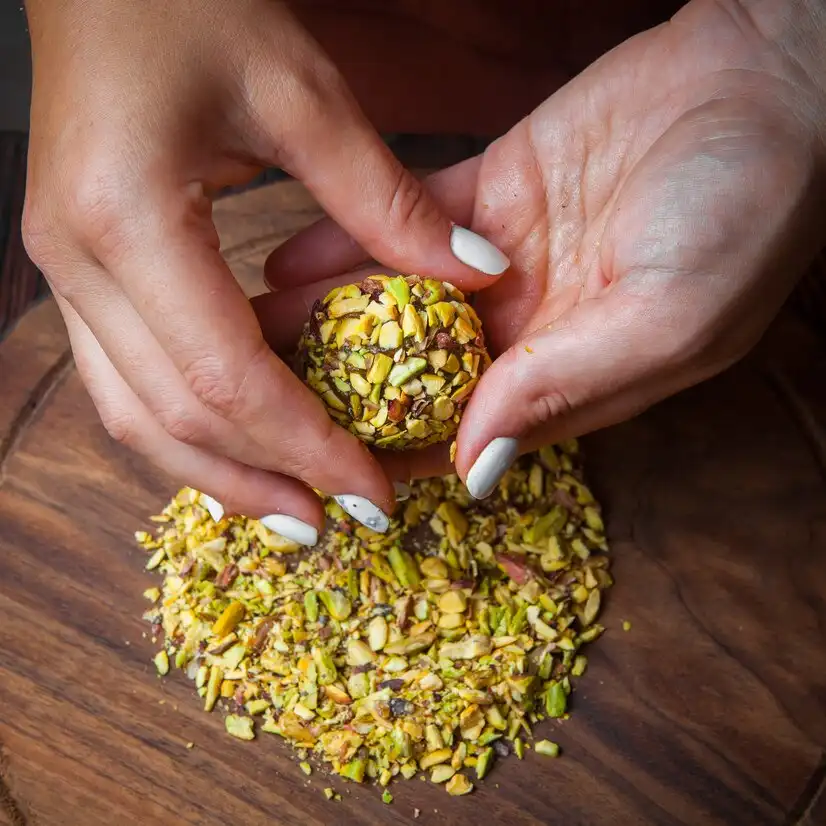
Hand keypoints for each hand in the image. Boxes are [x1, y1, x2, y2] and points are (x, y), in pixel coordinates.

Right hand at [22, 0, 506, 537]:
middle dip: (260, 483)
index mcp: (130, 220)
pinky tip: (245, 446)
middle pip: (170, 419)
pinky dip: (189, 425)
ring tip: (294, 510)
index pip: (227, 379)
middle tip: (335, 525)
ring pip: (134, 414)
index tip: (373, 492)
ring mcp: (65, 271)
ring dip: (216, 473)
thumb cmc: (192, 4)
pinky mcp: (77, 269)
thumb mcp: (301, 94)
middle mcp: (79, 264)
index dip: (306, 447)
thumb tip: (476, 274)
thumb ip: (388, 199)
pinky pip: (127, 378)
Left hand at [262, 0, 825, 492]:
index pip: (470, 432)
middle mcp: (530, 328)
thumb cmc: (744, 211)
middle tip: (260, 401)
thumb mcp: (663, 318)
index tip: (325, 464)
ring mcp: (502, 261)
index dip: (399, 452)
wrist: (764, 82)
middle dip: (344, 387)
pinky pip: (406, 222)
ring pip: (401, 300)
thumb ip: (563, 389)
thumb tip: (476, 468)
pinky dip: (351, 239)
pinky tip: (288, 261)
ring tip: (252, 334)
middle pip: (419, 372)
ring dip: (331, 316)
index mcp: (573, 376)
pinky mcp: (489, 193)